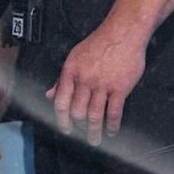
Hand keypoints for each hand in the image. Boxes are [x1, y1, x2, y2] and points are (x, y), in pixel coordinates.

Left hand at [46, 23, 146, 144]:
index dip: (61, 118)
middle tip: (81, 136)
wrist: (122, 33)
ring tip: (95, 140)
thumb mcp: (75, 57)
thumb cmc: (99, 44)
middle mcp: (84, 80)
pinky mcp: (120, 88)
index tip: (64, 128)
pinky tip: (111, 131)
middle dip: (78, 128)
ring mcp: (102, 85)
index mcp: (70, 72)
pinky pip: (114, 112)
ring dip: (94, 131)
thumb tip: (50, 94)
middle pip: (77, 111)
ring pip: (94, 115)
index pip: (60, 100)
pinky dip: (112, 125)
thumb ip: (62, 78)